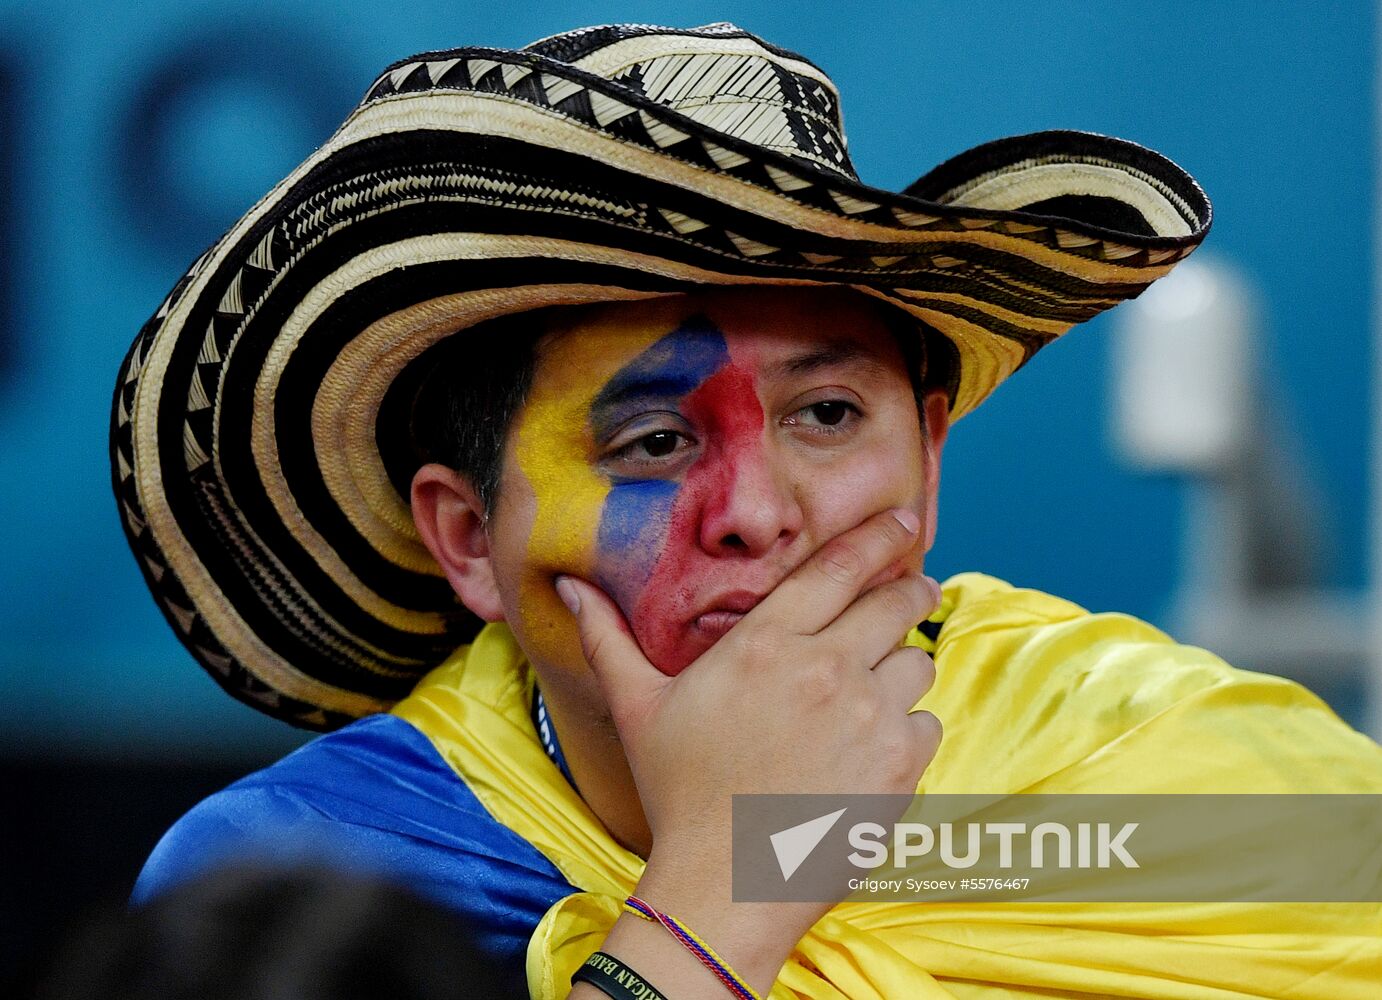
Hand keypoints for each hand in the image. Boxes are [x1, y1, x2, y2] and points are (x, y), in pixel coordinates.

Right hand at [555, 507, 942, 985]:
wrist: (723, 886)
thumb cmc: (678, 793)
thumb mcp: (637, 708)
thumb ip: (608, 638)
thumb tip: (568, 583)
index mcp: (766, 644)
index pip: (838, 567)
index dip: (878, 535)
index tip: (904, 518)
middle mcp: (826, 669)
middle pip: (896, 603)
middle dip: (910, 590)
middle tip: (915, 589)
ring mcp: (869, 717)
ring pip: (916, 662)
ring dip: (902, 669)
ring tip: (875, 691)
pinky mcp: (900, 766)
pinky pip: (926, 723)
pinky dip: (908, 731)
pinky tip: (873, 751)